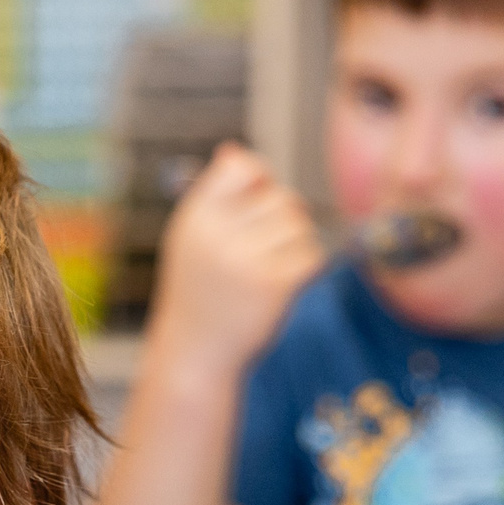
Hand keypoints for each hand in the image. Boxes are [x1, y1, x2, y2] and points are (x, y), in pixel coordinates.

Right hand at [149, 144, 327, 377]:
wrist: (194, 354)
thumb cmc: (197, 294)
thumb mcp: (192, 239)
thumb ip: (214, 196)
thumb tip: (233, 149)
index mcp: (196, 218)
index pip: (242, 168)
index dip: (259, 179)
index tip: (254, 205)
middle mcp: (217, 235)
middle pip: (281, 197)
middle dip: (283, 220)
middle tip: (263, 251)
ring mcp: (245, 259)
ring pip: (300, 227)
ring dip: (296, 246)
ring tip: (268, 271)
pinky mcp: (273, 284)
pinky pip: (311, 256)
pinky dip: (304, 270)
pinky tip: (281, 287)